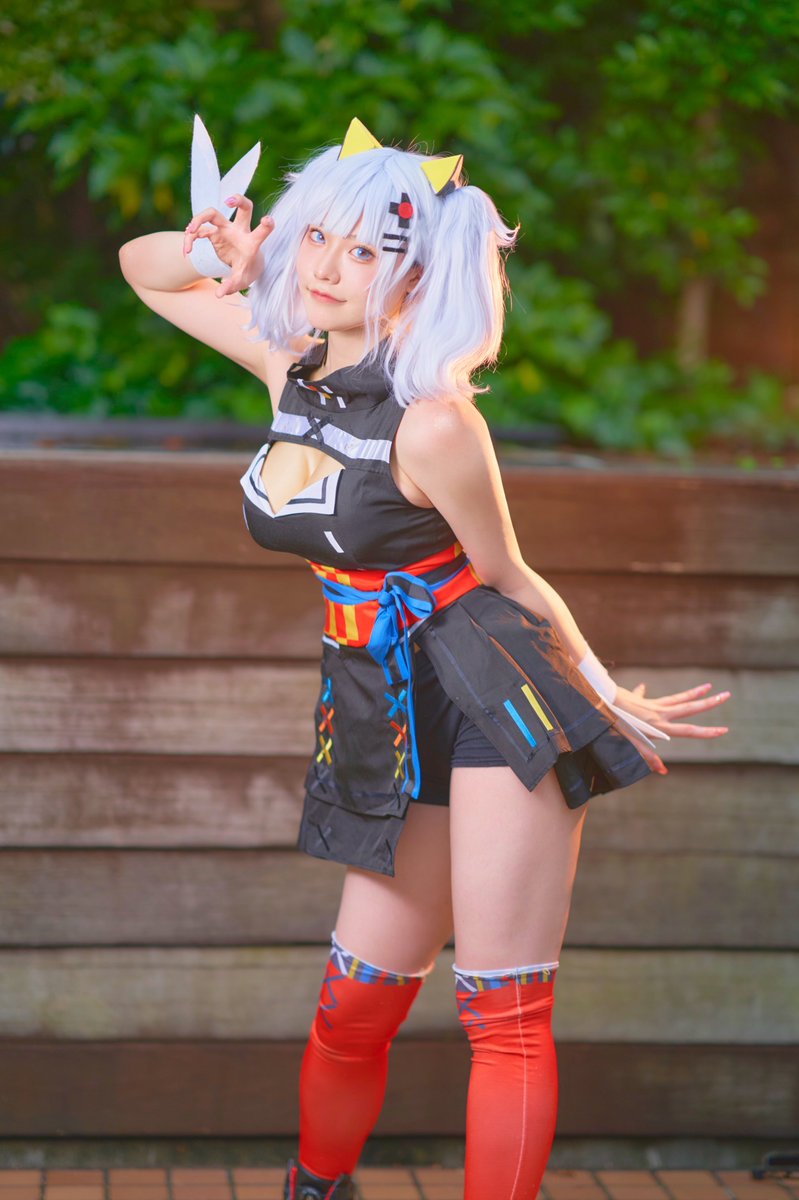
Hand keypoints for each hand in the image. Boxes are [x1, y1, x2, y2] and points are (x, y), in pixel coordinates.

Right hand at [183, 194, 273, 297]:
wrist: (242, 267)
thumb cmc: (246, 271)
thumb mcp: (241, 281)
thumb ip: (232, 286)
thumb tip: (219, 294)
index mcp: (251, 243)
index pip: (262, 231)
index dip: (267, 225)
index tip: (268, 219)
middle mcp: (240, 230)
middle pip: (243, 207)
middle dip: (238, 199)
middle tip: (229, 201)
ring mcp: (226, 229)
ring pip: (213, 213)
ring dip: (199, 220)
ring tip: (190, 234)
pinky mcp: (214, 233)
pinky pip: (199, 230)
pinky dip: (190, 239)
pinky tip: (186, 251)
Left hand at [612, 680, 730, 775]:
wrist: (604, 703)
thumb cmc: (618, 725)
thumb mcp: (633, 743)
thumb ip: (649, 756)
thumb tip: (664, 771)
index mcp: (660, 726)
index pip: (689, 730)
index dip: (707, 731)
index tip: (723, 730)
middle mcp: (661, 714)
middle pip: (690, 708)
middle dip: (709, 703)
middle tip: (727, 695)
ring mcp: (654, 705)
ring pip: (680, 699)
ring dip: (695, 693)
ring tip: (709, 687)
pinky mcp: (645, 700)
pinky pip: (659, 697)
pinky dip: (653, 694)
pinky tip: (645, 687)